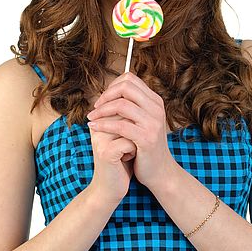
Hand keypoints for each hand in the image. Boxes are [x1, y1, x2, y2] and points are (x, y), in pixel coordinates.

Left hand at [87, 72, 176, 192]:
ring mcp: (153, 123)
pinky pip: (120, 125)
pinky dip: (103, 125)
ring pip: (121, 105)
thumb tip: (109, 92)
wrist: (160, 171)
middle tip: (95, 107)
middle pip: (126, 87)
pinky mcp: (147, 138)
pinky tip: (94, 128)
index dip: (112, 86)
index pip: (130, 79)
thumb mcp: (142, 122)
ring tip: (91, 118)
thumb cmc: (145, 147)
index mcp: (155, 101)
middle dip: (106, 95)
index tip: (102, 99)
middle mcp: (157, 109)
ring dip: (101, 110)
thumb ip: (132, 107)